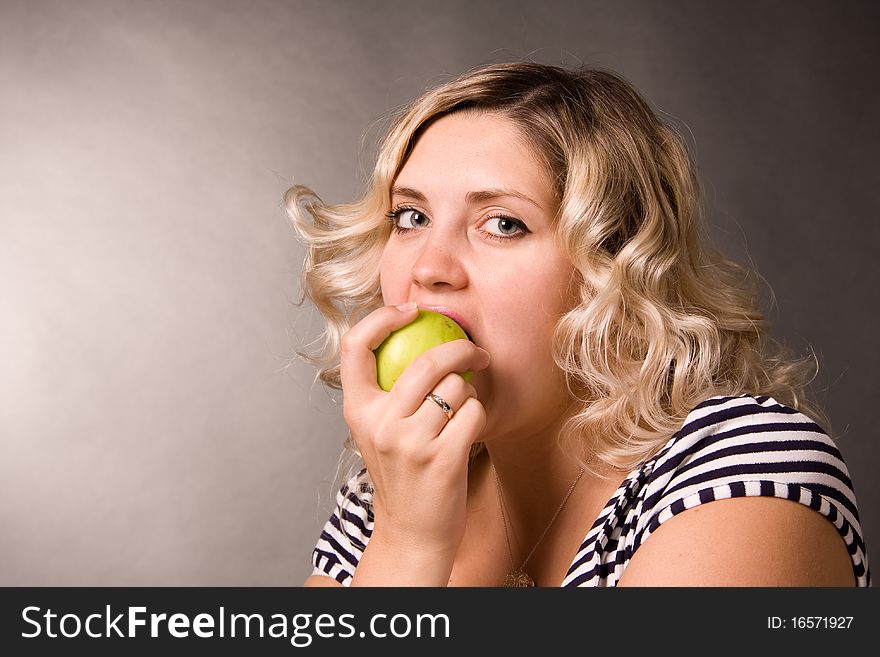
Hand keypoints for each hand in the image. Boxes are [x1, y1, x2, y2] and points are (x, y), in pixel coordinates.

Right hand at [340, 302, 490, 562]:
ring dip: (468, 392)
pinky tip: (468, 431)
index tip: (410, 309)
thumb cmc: (403, 473)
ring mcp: (409, 442)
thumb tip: (415, 331)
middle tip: (476, 352)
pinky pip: (473, 412)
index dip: (381, 317)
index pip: (354, 347)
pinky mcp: (442, 457)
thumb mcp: (380, 430)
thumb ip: (389, 390)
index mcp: (357, 410)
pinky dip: (478, 416)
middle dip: (460, 348)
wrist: (413, 532)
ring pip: (455, 386)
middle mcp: (379, 423)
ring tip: (460, 412)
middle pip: (426, 361)